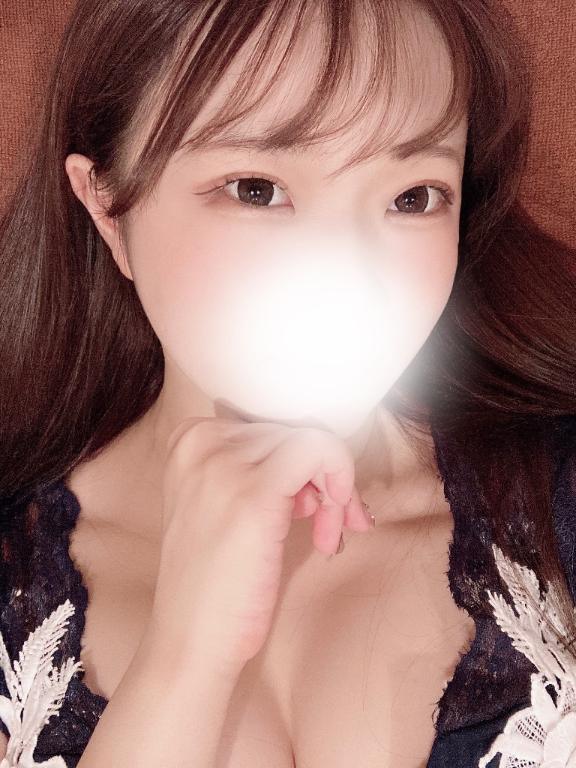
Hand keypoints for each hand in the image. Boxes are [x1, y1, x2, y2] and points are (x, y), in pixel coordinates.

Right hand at [146, 400, 373, 678]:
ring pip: (312, 440)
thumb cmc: (214, 578)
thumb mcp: (221, 501)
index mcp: (189, 439)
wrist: (189, 641)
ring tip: (327, 533)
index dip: (299, 464)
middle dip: (322, 477)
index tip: (312, 502)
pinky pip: (319, 451)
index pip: (268, 425)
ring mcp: (223, 464)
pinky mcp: (253, 493)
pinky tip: (332, 529)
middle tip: (330, 525)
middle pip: (292, 432)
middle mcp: (201, 441)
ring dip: (334, 488)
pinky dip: (341, 482)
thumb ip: (254, 467)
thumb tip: (316, 451)